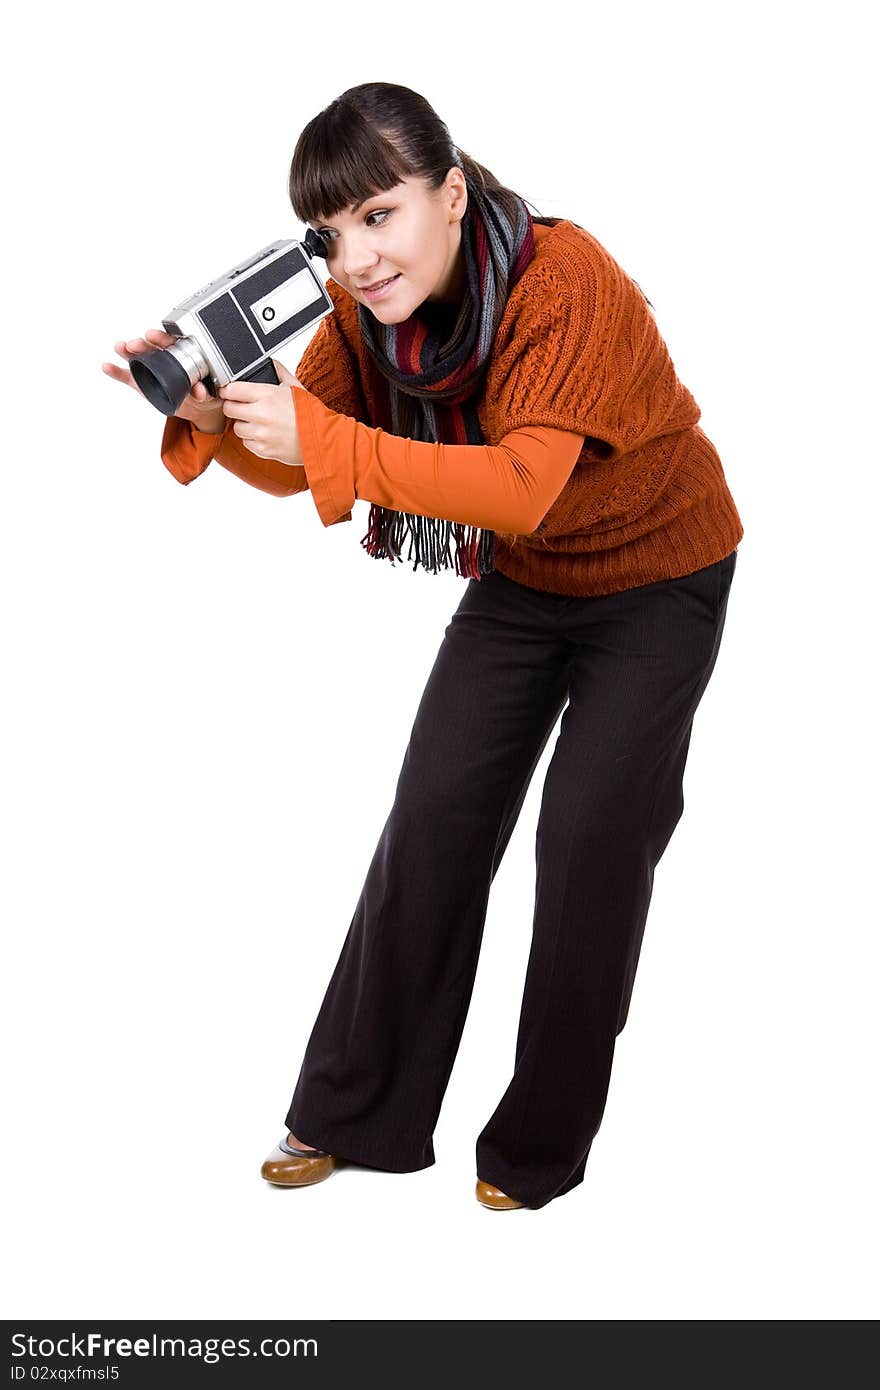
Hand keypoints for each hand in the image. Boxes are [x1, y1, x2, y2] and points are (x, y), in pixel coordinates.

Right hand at [101, 330, 226, 431]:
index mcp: (179, 353)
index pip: (168, 341)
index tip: (152, 336)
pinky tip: (107, 366)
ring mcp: (150, 369)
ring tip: (120, 347)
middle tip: (134, 344)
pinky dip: (116, 371)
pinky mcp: (141, 382)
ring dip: (127, 352)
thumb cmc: (201, 390)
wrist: (196, 406)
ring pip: (137, 358)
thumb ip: (201, 390)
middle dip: (142, 344)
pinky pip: (127, 376)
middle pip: (150, 347)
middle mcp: (162, 358)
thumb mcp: (205, 390)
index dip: (160, 337)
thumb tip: (200, 391)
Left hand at [219, 360, 304, 466]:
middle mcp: (261, 414)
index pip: (232, 390)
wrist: (323, 439)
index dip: (228, 390)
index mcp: (267, 395)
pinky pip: (247, 443)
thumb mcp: (296, 387)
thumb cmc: (311, 413)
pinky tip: (265, 434)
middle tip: (243, 407)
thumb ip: (280, 372)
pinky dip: (252, 439)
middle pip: (229, 409)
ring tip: (258, 422)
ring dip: (244, 424)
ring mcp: (261, 434)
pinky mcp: (263, 449)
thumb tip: (270, 363)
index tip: (229, 391)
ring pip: (237, 427)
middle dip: (233, 406)